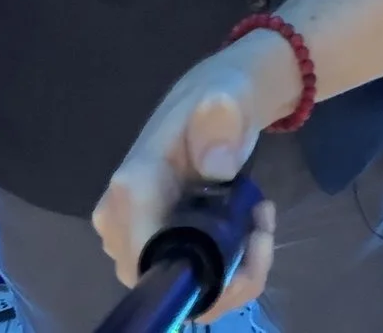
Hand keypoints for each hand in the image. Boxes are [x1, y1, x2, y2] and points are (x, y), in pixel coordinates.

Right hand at [93, 33, 289, 321]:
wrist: (218, 104)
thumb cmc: (221, 98)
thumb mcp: (229, 93)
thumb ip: (222, 119)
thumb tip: (214, 166)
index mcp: (132, 183)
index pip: (147, 257)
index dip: (204, 269)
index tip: (254, 236)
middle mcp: (119, 219)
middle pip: (164, 282)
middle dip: (226, 273)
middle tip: (263, 227)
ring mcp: (132, 236)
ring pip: (178, 289)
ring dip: (232, 271)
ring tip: (261, 222)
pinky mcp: (150, 246)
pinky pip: (185, 283)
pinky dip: (227, 271)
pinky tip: (251, 231)